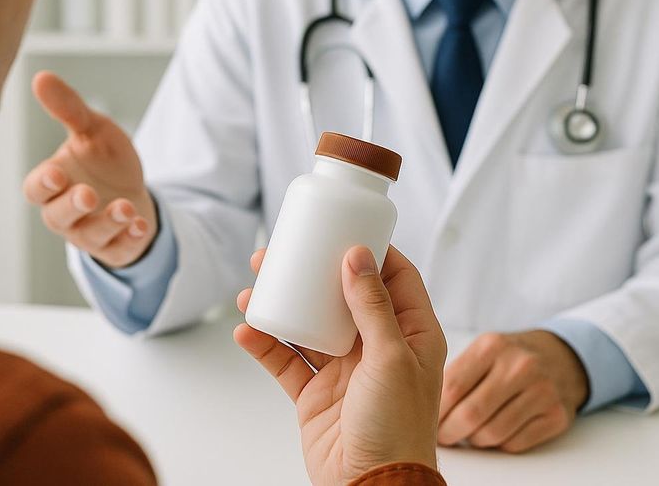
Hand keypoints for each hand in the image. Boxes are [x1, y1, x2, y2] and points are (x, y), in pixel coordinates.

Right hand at [22, 71, 155, 267]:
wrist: (132, 190)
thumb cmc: (102, 160)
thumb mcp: (91, 129)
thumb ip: (68, 108)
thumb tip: (41, 77)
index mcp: (53, 185)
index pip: (36, 190)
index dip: (43, 184)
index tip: (57, 172)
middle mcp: (65, 213)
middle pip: (57, 217)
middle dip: (72, 207)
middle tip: (88, 194)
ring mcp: (89, 233)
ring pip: (90, 236)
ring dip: (107, 223)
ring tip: (125, 207)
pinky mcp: (115, 247)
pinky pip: (119, 250)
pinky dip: (130, 239)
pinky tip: (141, 224)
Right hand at [235, 246, 446, 484]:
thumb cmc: (398, 428)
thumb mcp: (391, 357)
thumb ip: (372, 306)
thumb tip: (357, 256)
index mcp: (411, 334)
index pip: (394, 279)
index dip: (369, 252)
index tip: (341, 229)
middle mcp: (378, 347)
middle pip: (341, 296)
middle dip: (310, 273)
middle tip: (279, 253)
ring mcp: (344, 370)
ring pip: (308, 324)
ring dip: (281, 305)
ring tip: (253, 287)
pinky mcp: (315, 393)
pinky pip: (286, 360)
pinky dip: (265, 344)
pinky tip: (246, 329)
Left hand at [438, 330, 588, 452]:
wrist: (561, 357)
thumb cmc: (509, 357)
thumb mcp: (483, 350)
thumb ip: (457, 373)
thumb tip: (424, 407)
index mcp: (492, 346)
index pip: (452, 387)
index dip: (436, 411)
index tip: (426, 420)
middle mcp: (519, 366)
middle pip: (471, 414)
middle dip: (450, 432)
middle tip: (443, 437)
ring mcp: (542, 391)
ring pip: (493, 434)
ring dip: (474, 441)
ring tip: (468, 434)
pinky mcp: (557, 416)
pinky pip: (515, 444)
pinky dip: (499, 445)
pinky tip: (493, 433)